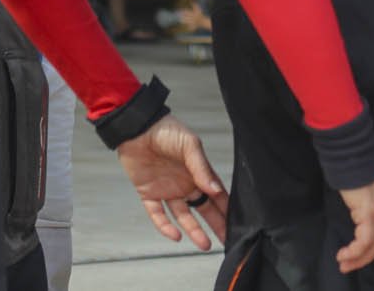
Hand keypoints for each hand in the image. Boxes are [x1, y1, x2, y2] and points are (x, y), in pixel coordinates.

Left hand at [118, 112, 226, 250]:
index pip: (216, 195)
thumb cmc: (167, 131)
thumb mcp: (190, 145)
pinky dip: (165, 226)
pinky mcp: (148, 194)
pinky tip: (175, 235)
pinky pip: (157, 214)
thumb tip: (216, 190)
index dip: (226, 209)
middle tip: (226, 241)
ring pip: (183, 216)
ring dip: (193, 230)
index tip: (237, 223)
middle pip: (203, 209)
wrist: (136, 128)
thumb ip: (202, 168)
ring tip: (205, 245)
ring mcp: (167, 190)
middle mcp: (184, 184)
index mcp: (197, 172)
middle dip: (215, 225)